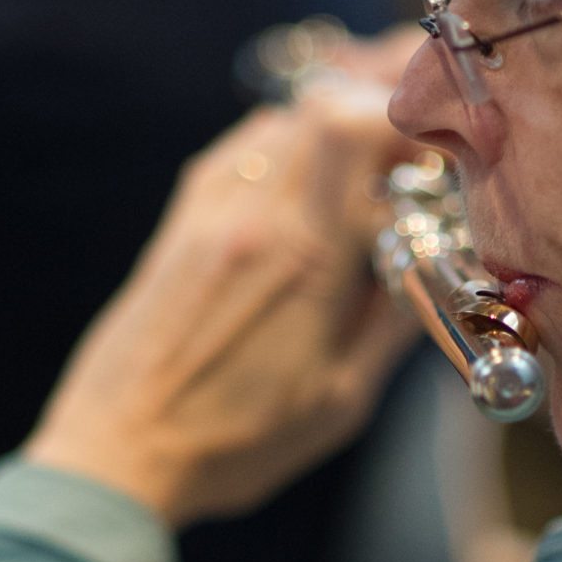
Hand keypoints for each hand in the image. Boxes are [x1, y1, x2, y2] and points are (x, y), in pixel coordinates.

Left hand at [24, 90, 419, 527]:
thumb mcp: (339, 403)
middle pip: (321, 104)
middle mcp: (254, 220)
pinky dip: (284, 145)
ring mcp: (208, 216)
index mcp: (305, 262)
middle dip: (381, 104)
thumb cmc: (232, 446)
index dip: (406, 115)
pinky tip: (305, 179)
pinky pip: (239, 152)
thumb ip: (389, 326)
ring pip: (281, 121)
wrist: (118, 457)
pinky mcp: (178, 226)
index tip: (442, 146)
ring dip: (333, 123)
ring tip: (367, 159)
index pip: (354, 130)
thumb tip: (431, 269)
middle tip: (415, 139)